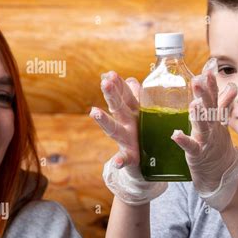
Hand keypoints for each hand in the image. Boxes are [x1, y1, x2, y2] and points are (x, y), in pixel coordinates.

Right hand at [90, 71, 166, 204]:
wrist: (143, 163)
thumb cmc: (140, 134)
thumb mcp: (138, 114)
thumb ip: (134, 97)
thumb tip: (129, 79)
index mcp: (131, 112)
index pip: (123, 95)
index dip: (117, 84)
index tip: (110, 73)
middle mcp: (126, 124)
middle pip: (118, 107)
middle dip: (111, 95)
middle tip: (105, 82)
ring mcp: (126, 141)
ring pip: (115, 130)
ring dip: (105, 121)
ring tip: (94, 112)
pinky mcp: (131, 158)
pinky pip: (125, 160)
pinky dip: (120, 161)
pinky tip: (117, 162)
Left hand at [170, 58, 237, 210]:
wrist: (221, 174)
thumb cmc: (217, 146)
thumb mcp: (220, 124)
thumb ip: (223, 104)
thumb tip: (231, 86)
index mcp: (214, 119)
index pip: (214, 98)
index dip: (212, 83)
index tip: (209, 66)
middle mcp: (212, 128)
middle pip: (209, 109)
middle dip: (205, 94)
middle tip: (199, 79)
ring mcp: (206, 141)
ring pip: (203, 126)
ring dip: (198, 115)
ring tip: (194, 103)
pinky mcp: (198, 155)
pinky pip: (191, 147)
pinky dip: (183, 141)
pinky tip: (175, 134)